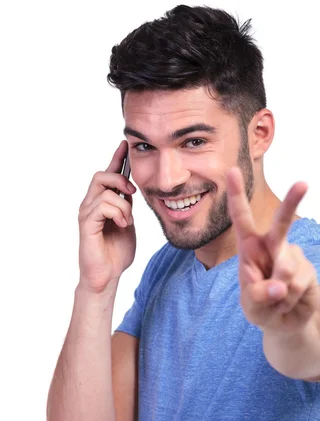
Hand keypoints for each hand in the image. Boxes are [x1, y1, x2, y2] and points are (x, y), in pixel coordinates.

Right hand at [77, 140, 136, 293]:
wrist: (107, 276)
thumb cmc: (116, 252)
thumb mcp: (128, 222)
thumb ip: (127, 205)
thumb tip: (131, 189)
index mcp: (103, 203)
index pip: (108, 174)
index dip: (117, 159)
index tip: (125, 144)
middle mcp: (91, 204)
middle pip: (101, 175)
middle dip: (120, 179)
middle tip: (132, 194)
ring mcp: (87, 213)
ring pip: (104, 190)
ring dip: (123, 204)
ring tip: (127, 221)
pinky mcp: (86, 224)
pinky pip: (102, 205)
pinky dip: (117, 213)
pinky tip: (122, 225)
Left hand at [226, 167, 319, 334]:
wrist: (285, 322)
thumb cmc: (261, 307)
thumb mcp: (252, 306)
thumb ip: (259, 295)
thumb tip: (280, 286)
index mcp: (250, 248)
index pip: (242, 218)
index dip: (237, 196)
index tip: (233, 170)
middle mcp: (273, 246)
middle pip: (282, 222)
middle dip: (293, 202)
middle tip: (303, 183)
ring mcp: (292, 256)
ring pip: (286, 270)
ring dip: (278, 294)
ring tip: (276, 301)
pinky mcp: (308, 270)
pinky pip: (297, 284)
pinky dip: (290, 300)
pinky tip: (289, 302)